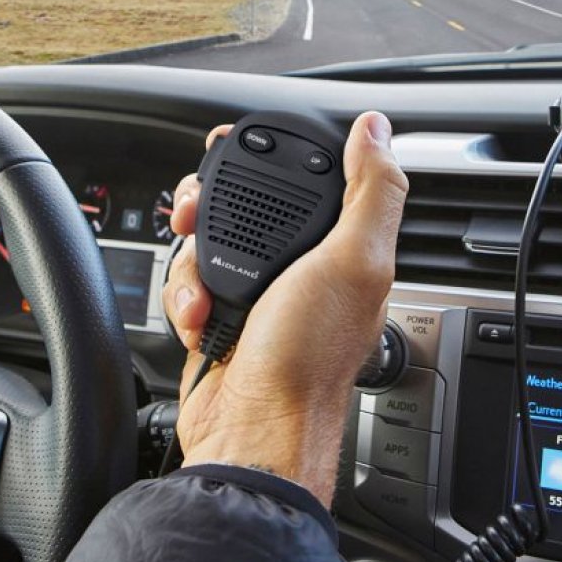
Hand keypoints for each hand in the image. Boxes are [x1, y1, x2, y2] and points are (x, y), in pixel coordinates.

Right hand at [163, 112, 407, 506]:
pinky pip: (189, 278)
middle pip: (246, 202)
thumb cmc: (307, 357)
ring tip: (201, 282)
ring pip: (210, 236)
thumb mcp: (355, 261)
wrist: (252, 432)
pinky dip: (184, 292)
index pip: (309, 176)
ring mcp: (259, 290)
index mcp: (341, 246)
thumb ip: (372, 190)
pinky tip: (199, 315)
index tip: (239, 149)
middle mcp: (302, 265)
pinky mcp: (221, 313)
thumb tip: (377, 129)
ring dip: (194, 254)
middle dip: (212, 202)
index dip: (274, 156)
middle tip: (195, 211)